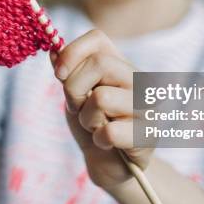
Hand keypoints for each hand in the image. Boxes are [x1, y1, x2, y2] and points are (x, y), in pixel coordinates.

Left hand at [51, 29, 153, 189]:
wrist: (109, 165)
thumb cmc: (92, 125)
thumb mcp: (75, 95)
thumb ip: (68, 73)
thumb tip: (53, 51)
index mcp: (121, 64)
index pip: (98, 38)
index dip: (72, 52)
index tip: (58, 74)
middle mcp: (140, 79)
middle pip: (99, 64)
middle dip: (75, 90)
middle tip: (78, 108)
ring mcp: (148, 106)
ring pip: (101, 98)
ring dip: (87, 119)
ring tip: (96, 127)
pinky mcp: (149, 134)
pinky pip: (110, 131)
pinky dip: (99, 140)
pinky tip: (106, 143)